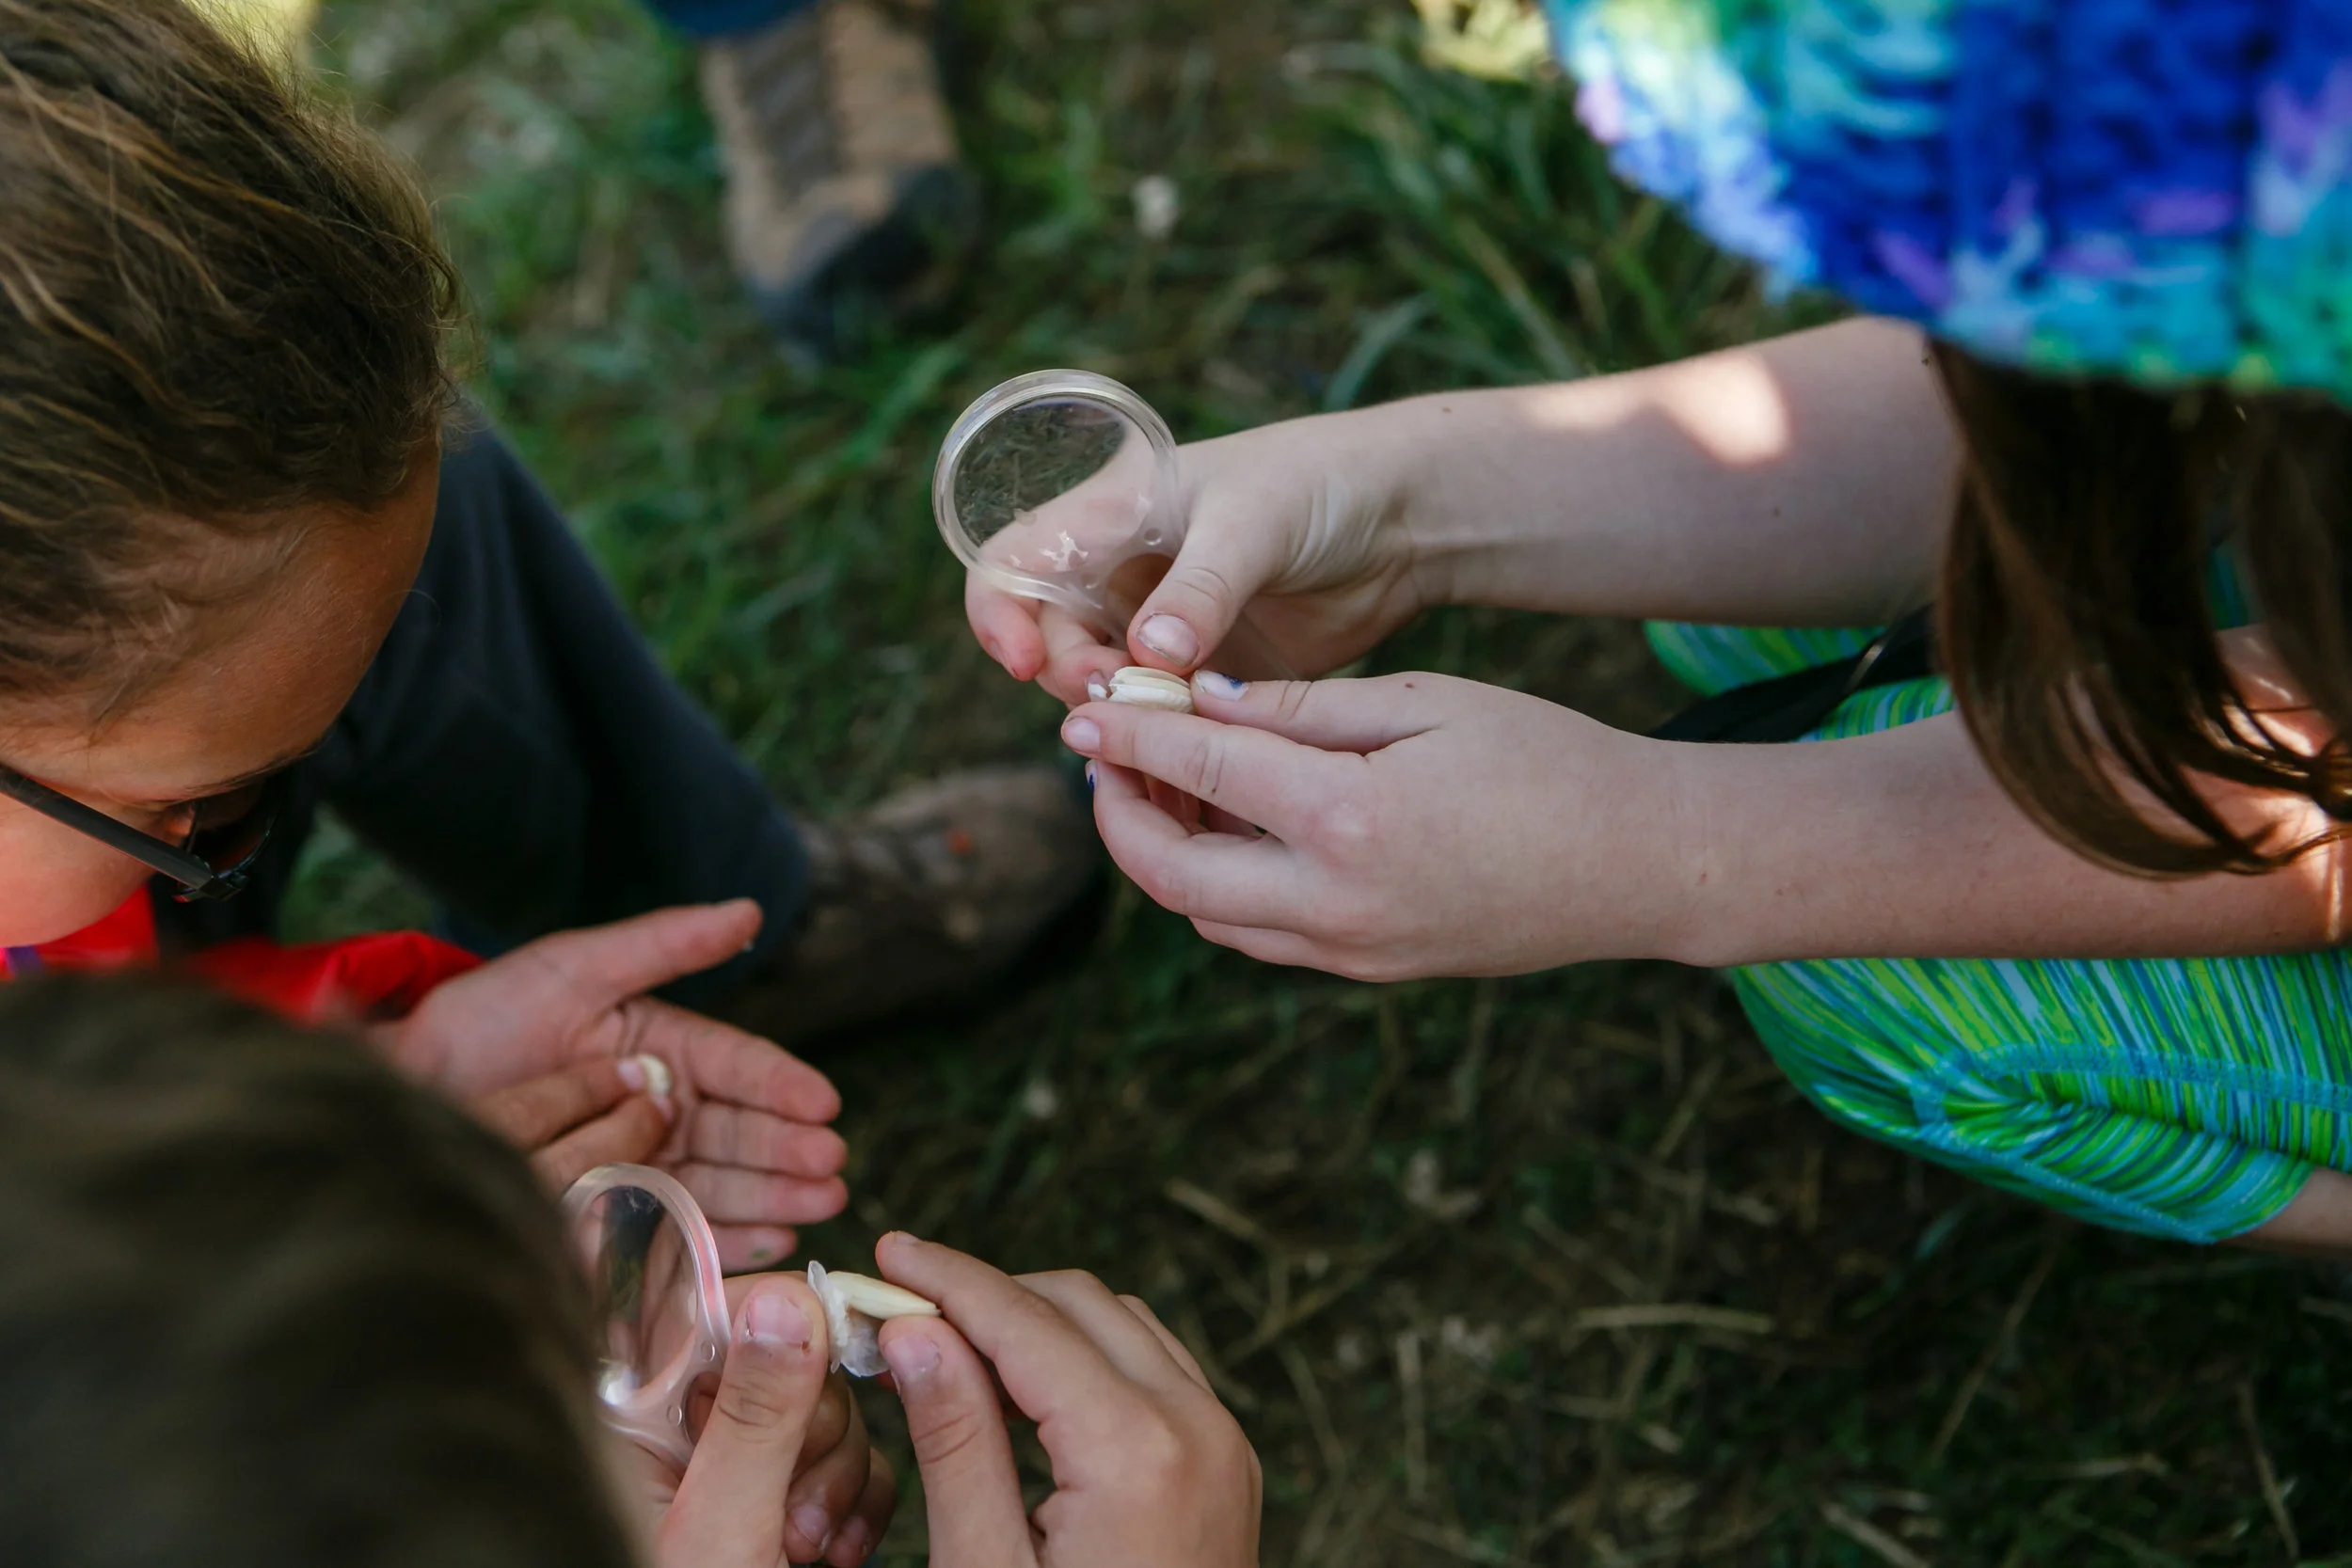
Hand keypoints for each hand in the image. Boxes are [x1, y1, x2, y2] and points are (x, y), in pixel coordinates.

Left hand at [382, 901, 848, 1268]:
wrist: (408, 1092)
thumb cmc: (486, 1020)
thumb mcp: (577, 966)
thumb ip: (665, 941)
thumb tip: (752, 909)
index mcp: (663, 1050)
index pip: (738, 1065)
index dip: (782, 1085)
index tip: (821, 1103)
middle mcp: (661, 1112)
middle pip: (740, 1132)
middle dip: (789, 1151)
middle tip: (828, 1165)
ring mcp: (641, 1166)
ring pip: (722, 1185)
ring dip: (774, 1198)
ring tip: (817, 1208)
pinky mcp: (615, 1217)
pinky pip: (677, 1232)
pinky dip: (725, 1241)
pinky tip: (765, 1243)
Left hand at [647, 1273, 896, 1567]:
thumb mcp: (720, 1533)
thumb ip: (755, 1416)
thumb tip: (791, 1299)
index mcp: (634, 1416)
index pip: (713, 1308)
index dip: (785, 1316)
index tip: (839, 1338)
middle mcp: (676, 1428)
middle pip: (786, 1356)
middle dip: (815, 1432)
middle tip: (794, 1514)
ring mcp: (731, 1462)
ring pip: (825, 1407)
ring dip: (839, 1477)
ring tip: (806, 1551)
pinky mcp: (777, 1494)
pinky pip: (847, 1457)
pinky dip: (858, 1502)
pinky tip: (835, 1551)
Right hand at [872, 1233, 1260, 1567]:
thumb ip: (955, 1443)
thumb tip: (914, 1332)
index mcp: (1136, 1451)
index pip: (1023, 1321)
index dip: (944, 1280)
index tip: (883, 1255)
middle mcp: (1198, 1427)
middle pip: (1077, 1301)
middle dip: (987, 1294)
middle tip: (901, 1312)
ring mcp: (1225, 1444)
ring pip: (1121, 1323)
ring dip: (1038, 1319)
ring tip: (950, 1347)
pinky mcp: (1229, 1465)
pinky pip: (1156, 1367)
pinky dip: (1088, 1354)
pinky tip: (1023, 1389)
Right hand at [967, 413, 1428, 705]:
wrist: (1404, 519)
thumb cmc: (1322, 484)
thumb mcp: (1256, 521)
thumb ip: (1203, 587)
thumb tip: (1150, 655)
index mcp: (1110, 513)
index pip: (1013, 563)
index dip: (1000, 615)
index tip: (1027, 664)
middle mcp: (1121, 571)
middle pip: (1052, 641)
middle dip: (1074, 678)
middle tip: (1123, 700)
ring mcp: (1160, 626)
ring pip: (1103, 687)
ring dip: (1120, 715)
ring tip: (1164, 727)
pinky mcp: (1204, 673)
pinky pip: (1160, 716)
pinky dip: (1161, 739)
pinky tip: (1182, 760)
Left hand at [1057, 671, 1691, 979]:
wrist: (1639, 863)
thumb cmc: (1546, 759)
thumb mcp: (1425, 702)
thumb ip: (1302, 709)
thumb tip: (1200, 699)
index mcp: (1347, 820)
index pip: (1200, 767)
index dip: (1129, 734)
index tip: (1082, 710)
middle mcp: (1334, 903)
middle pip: (1172, 871)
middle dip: (1118, 813)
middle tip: (1103, 759)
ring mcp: (1350, 950)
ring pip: (1208, 914)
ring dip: (1164, 853)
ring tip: (1160, 784)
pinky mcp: (1370, 969)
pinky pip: (1260, 934)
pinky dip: (1220, 885)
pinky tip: (1228, 826)